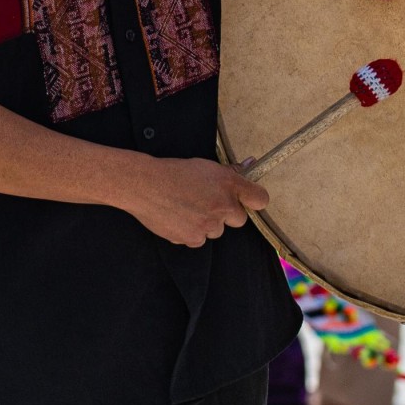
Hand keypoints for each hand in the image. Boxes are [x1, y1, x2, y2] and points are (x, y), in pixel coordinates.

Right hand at [121, 157, 268, 247]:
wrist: (144, 185)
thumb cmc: (173, 171)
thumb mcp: (204, 166)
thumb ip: (229, 171)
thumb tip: (249, 164)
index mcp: (228, 184)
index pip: (260, 199)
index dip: (253, 200)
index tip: (246, 200)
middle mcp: (223, 206)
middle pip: (239, 219)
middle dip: (226, 213)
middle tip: (206, 202)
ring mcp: (209, 225)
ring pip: (216, 230)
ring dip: (207, 223)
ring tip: (186, 208)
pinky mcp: (193, 238)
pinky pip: (198, 239)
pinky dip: (190, 232)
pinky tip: (177, 217)